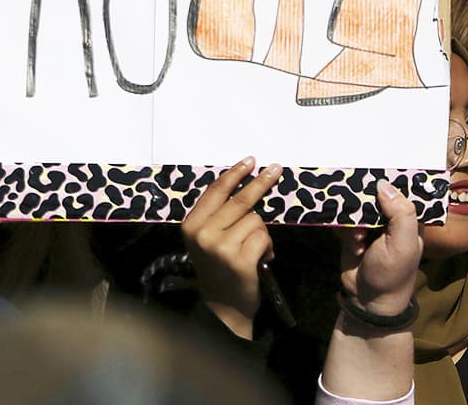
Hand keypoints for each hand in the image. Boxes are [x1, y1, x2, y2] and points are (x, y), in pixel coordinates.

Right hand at [181, 157, 282, 339]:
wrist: (223, 307)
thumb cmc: (219, 268)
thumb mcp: (207, 240)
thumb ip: (218, 216)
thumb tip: (244, 186)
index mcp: (191, 224)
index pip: (215, 192)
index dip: (234, 174)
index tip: (250, 161)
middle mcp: (202, 233)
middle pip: (239, 201)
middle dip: (260, 184)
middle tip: (276, 169)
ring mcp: (220, 246)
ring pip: (255, 220)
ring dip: (262, 233)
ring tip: (256, 251)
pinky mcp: (240, 259)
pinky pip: (264, 237)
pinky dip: (268, 247)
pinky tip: (261, 260)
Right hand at [339, 179, 421, 317]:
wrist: (368, 301)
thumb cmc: (393, 274)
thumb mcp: (403, 244)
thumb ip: (400, 214)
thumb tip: (382, 184)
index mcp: (409, 220)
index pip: (400, 191)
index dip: (388, 180)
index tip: (372, 168)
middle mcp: (389, 221)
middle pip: (373, 196)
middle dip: (362, 202)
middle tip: (358, 209)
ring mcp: (369, 228)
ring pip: (354, 207)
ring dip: (352, 220)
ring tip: (358, 237)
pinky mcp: (351, 235)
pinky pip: (341, 220)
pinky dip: (342, 229)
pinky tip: (352, 244)